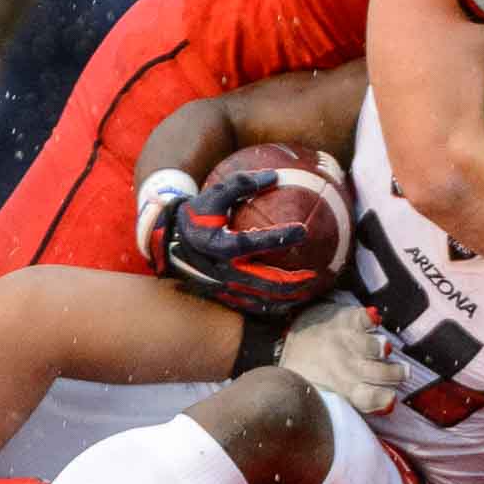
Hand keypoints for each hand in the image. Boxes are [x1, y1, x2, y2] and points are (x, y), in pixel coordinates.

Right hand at [145, 171, 318, 316]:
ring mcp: (223, 286)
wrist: (169, 240)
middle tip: (315, 274)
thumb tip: (274, 175)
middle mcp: (223, 270)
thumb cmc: (197, 213)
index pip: (255, 243)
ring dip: (287, 298)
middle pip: (266, 282)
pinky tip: (287, 303)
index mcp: (221, 245)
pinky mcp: (223, 295)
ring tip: (307, 293)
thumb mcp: (214, 194)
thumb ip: (242, 183)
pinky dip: (271, 307)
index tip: (304, 230)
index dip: (280, 237)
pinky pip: (251, 306)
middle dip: (293, 281)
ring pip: (262, 299)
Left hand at [276, 304, 405, 413]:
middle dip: (396, 373)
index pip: (372, 399)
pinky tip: (373, 321)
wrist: (277, 337)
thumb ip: (346, 402)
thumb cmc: (304, 370)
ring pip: (377, 347)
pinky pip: (365, 318)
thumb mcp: (319, 393)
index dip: (385, 399)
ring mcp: (345, 341)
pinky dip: (371, 319)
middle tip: (402, 372)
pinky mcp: (344, 319)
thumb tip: (382, 408)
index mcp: (342, 389)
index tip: (391, 398)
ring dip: (383, 348)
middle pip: (383, 374)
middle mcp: (346, 367)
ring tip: (385, 349)